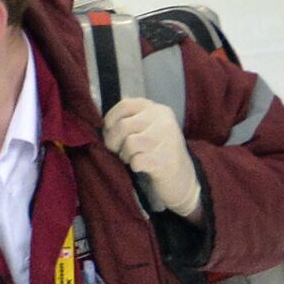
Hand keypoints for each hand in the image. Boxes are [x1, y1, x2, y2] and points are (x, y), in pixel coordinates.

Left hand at [101, 99, 201, 219]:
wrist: (182, 179)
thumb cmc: (156, 153)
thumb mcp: (146, 130)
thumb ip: (128, 121)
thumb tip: (102, 125)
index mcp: (157, 110)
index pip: (125, 105)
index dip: (110, 120)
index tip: (109, 132)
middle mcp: (164, 121)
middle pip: (123, 126)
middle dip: (112, 141)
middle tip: (117, 151)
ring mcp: (168, 141)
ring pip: (129, 143)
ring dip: (124, 154)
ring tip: (131, 158)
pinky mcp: (167, 162)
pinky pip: (137, 161)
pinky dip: (133, 166)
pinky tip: (141, 167)